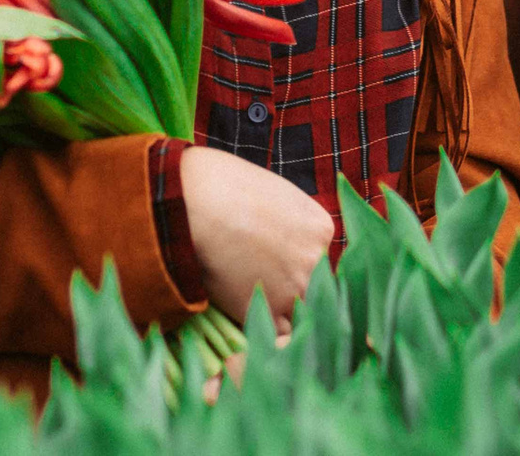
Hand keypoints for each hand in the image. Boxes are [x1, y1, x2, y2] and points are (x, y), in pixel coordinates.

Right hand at [178, 146, 332, 333]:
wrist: (198, 203)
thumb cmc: (224, 185)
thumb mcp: (273, 193)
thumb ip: (287, 221)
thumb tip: (276, 238)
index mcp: (321, 227)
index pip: (318, 258)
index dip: (295, 263)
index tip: (274, 262)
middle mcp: (317, 260)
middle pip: (315, 287)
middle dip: (293, 288)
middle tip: (264, 284)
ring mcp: (296, 289)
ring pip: (301, 313)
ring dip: (282, 314)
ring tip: (256, 307)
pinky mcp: (270, 312)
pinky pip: (277, 334)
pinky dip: (265, 332)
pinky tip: (249, 322)